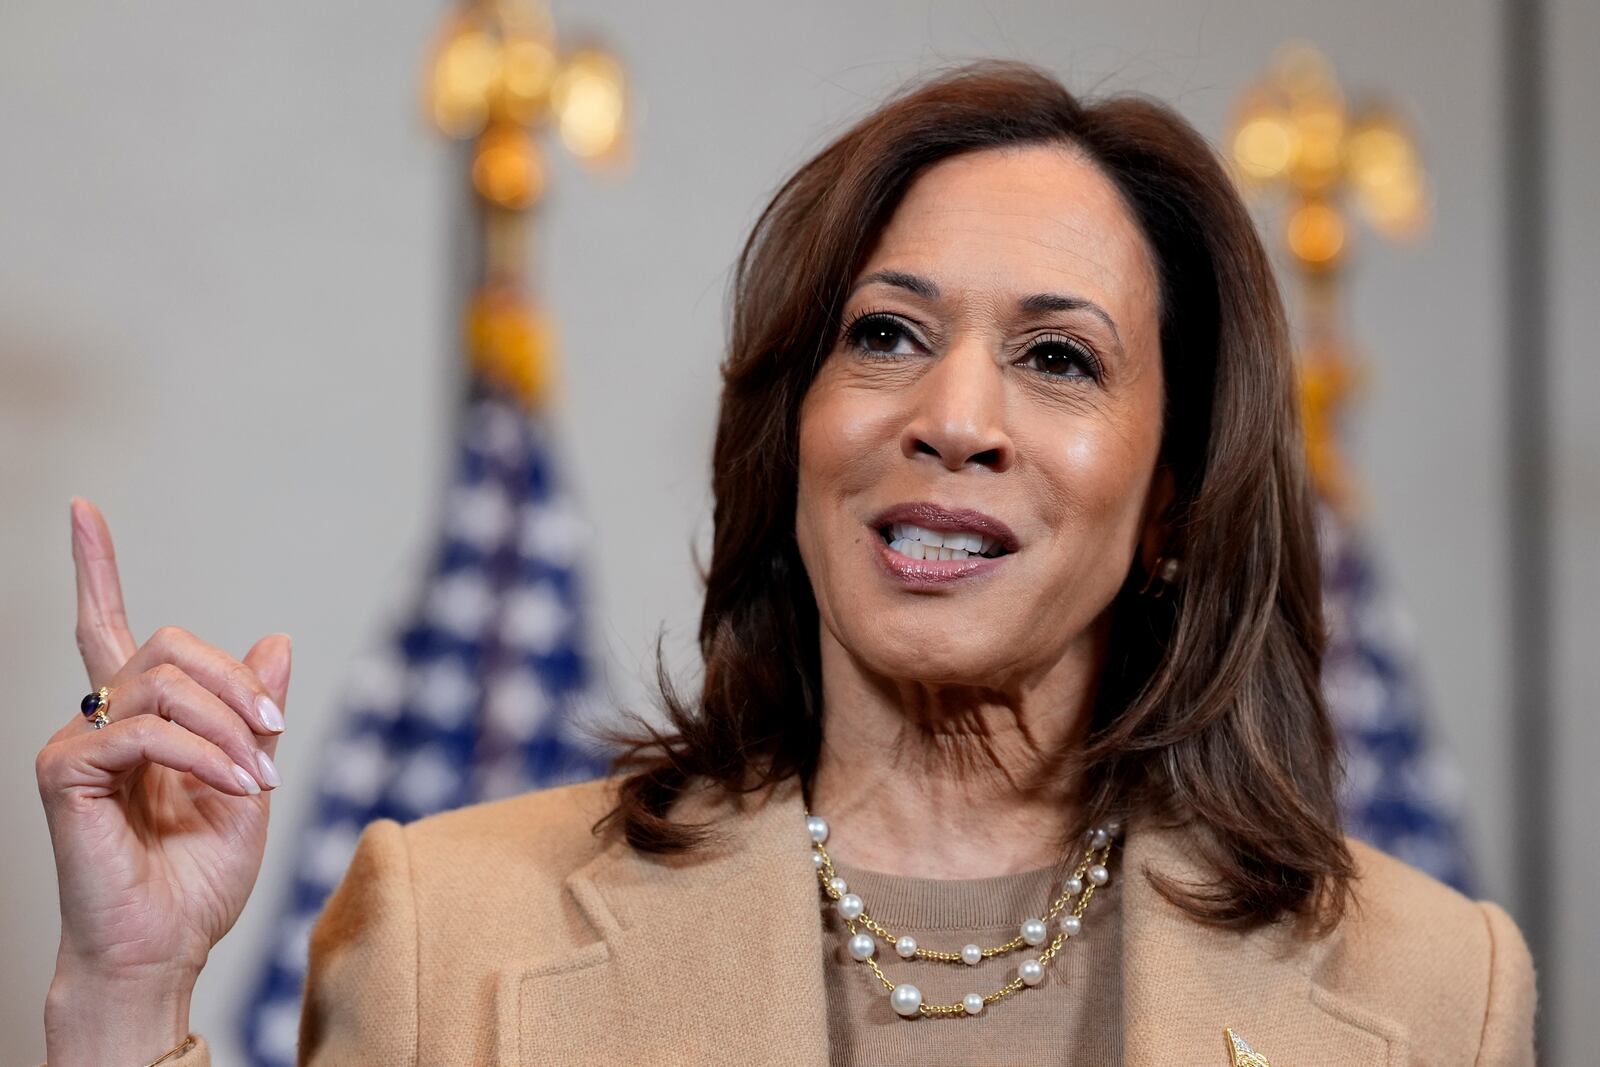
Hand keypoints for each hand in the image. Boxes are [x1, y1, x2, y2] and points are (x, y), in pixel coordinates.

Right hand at [36, 498, 291, 1062]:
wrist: (168, 948)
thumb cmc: (199, 878)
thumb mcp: (250, 783)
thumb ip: (256, 715)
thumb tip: (274, 637)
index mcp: (140, 718)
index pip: (106, 626)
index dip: (92, 566)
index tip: (81, 508)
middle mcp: (98, 720)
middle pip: (168, 645)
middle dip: (236, 682)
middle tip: (274, 730)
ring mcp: (76, 745)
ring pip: (163, 682)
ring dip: (229, 726)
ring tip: (256, 781)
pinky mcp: (68, 775)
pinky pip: (145, 731)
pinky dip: (205, 754)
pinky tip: (236, 788)